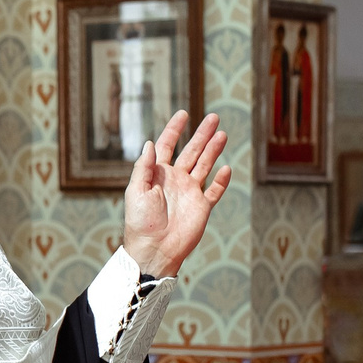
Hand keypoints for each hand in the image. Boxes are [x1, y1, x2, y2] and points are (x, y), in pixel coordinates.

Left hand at [123, 111, 231, 278]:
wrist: (154, 249)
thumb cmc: (140, 222)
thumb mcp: (136, 191)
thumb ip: (144, 167)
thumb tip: (150, 143)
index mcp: (157, 174)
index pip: (166, 145)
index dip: (174, 129)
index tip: (183, 114)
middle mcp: (175, 180)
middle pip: (191, 151)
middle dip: (202, 134)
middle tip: (214, 117)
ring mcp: (189, 193)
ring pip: (205, 165)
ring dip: (213, 150)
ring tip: (222, 133)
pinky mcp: (201, 207)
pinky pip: (214, 191)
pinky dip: (221, 180)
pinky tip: (226, 167)